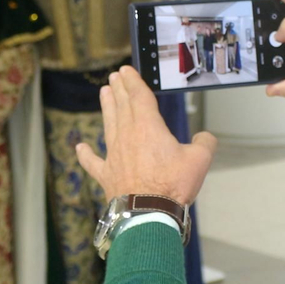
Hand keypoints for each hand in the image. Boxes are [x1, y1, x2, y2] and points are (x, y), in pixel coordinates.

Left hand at [76, 67, 217, 206]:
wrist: (149, 213)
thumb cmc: (172, 186)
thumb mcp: (199, 160)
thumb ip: (204, 143)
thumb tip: (205, 137)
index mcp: (148, 127)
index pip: (139, 97)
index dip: (133, 82)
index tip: (126, 70)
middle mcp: (127, 136)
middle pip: (122, 106)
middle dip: (119, 90)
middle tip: (115, 77)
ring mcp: (114, 155)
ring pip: (108, 125)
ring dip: (106, 108)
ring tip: (104, 94)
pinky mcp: (107, 174)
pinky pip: (93, 161)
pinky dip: (86, 154)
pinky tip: (79, 147)